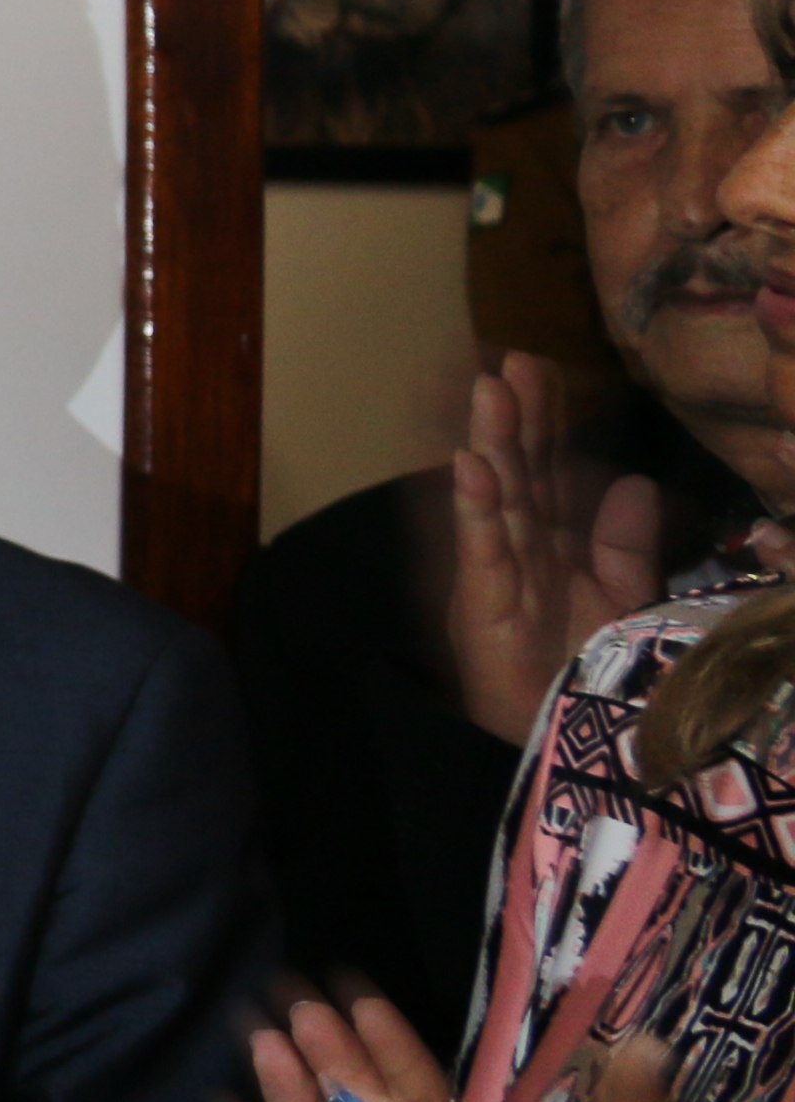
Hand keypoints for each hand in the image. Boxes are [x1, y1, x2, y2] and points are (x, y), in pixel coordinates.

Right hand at [445, 351, 663, 741]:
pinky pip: (482, 550)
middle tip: (512, 361)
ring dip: (490, 444)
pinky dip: (475, 507)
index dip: (543, 421)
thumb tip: (631, 481)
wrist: (566, 741)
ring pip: (496, 499)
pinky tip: (469, 466)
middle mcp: (519, 550)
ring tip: (487, 390)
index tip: (541, 368)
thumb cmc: (586, 673)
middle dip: (515, 417)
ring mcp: (497, 574)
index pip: (545, 469)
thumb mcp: (621, 597)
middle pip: (518, 472)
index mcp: (549, 544)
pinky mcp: (485, 606)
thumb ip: (624, 543)